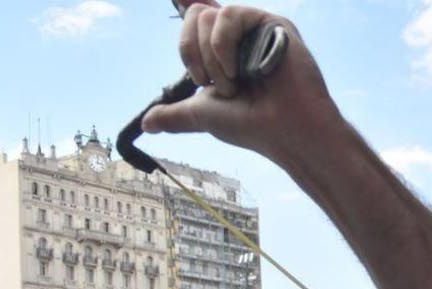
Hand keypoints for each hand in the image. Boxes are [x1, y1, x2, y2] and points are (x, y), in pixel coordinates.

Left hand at [142, 2, 339, 161]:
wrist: (284, 131)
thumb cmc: (253, 125)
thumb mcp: (202, 116)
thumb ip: (175, 114)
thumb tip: (146, 124)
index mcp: (224, 52)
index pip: (192, 25)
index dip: (186, 46)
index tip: (199, 79)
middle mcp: (240, 37)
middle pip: (194, 14)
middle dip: (194, 54)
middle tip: (217, 85)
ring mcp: (257, 29)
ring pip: (207, 14)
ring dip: (212, 57)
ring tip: (235, 83)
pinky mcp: (273, 24)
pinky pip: (229, 14)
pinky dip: (224, 45)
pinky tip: (241, 70)